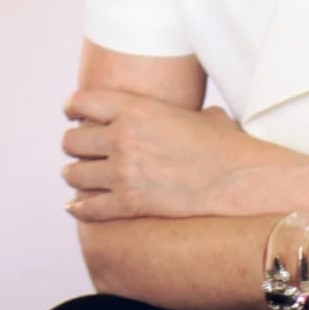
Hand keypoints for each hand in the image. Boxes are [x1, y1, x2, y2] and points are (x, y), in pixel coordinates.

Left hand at [61, 89, 251, 220]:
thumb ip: (170, 113)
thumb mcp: (194, 112)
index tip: (72, 111)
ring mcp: (123, 173)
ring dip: (75, 174)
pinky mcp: (128, 205)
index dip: (73, 106)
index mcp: (136, 108)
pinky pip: (86, 208)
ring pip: (73, 174)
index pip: (83, 102)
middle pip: (71, 140)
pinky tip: (77, 204)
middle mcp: (123, 138)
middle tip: (81, 147)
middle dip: (74, 144)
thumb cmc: (223, 142)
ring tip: (80, 174)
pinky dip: (79, 207)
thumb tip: (178, 115)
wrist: (237, 178)